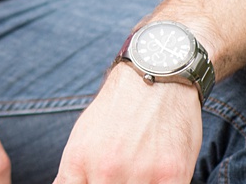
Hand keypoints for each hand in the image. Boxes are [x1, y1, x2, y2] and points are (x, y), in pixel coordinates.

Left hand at [53, 64, 200, 183]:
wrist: (155, 73)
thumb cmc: (119, 107)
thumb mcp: (83, 135)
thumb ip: (74, 172)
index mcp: (78, 160)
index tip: (95, 183)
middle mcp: (105, 170)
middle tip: (121, 175)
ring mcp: (139, 174)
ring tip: (141, 174)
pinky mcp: (172, 175)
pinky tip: (160, 180)